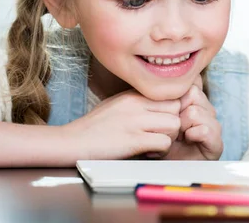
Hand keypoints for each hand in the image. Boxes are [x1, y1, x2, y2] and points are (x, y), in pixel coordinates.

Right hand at [63, 90, 180, 159]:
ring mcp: (135, 120)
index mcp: (133, 94)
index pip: (170, 94)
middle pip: (177, 107)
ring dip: (169, 138)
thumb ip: (138, 103)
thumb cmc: (93, 128)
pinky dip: (161, 151)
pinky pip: (164, 142)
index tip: (164, 122)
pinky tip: (149, 153)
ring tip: (154, 144)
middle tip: (162, 134)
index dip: (173, 110)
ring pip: (175, 124)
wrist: (71, 142)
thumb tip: (160, 105)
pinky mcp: (133, 140)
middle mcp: (136, 103)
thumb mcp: (117, 105)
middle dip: (175, 123)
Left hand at [164, 76, 222, 159]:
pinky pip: (206, 129)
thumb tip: (163, 78)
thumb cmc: (159, 140)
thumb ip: (164, 96)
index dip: (178, 93)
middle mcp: (207, 111)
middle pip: (193, 93)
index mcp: (195, 101)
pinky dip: (193, 135)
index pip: (193, 81)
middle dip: (177, 109)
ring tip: (177, 135)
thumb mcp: (159, 114)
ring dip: (182, 125)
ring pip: (197, 111)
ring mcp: (214, 126)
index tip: (167, 107)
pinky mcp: (217, 143)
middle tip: (171, 124)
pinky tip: (187, 140)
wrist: (162, 167)